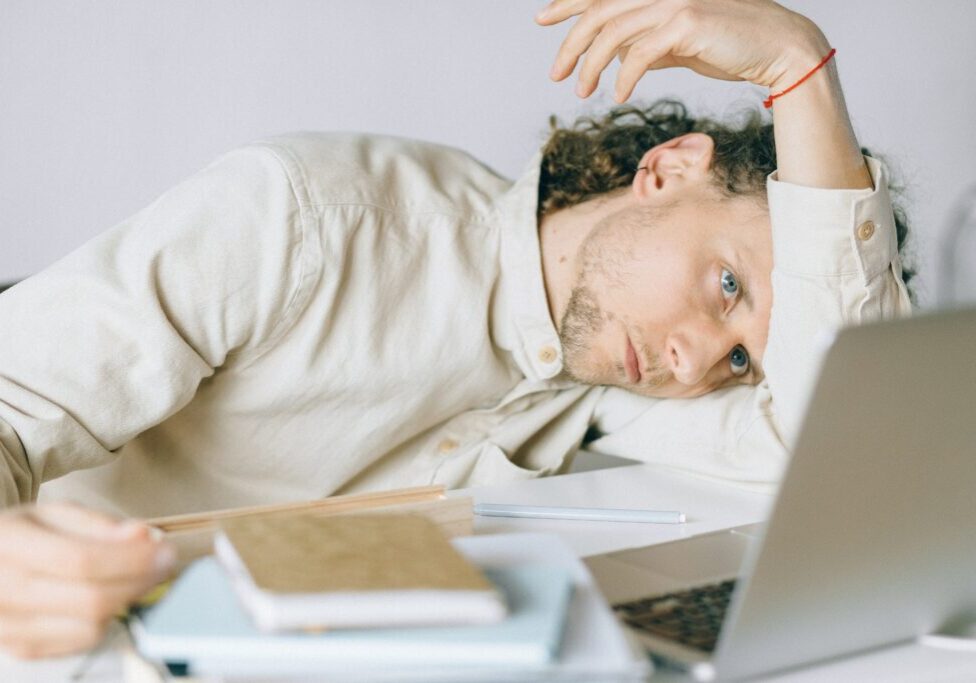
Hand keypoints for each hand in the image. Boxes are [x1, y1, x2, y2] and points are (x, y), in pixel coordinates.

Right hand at [0, 503, 175, 658]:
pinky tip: (105, 597)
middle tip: (163, 565)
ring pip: (90, 626)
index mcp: (10, 545)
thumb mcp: (56, 514)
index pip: (82, 560)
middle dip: (140, 581)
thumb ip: (100, 525)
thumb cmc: (22, 536)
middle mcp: (3, 589)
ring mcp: (9, 625)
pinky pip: (80, 642)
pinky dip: (104, 621)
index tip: (165, 552)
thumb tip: (143, 536)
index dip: (132, 559)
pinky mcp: (21, 648)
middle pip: (90, 599)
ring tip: (132, 578)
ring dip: (124, 601)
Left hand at [536, 0, 827, 101]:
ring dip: (590, 66)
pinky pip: (639, 54)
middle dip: (570, 44)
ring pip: (613, 34)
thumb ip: (650, 45)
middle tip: (556, 74)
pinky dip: (623, 77)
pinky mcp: (686, 23)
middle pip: (599, 12)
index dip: (569, 2)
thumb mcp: (681, 44)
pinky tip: (618, 96)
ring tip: (581, 92)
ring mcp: (674, 0)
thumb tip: (619, 58)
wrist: (778, 49)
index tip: (543, 18)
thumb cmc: (731, 47)